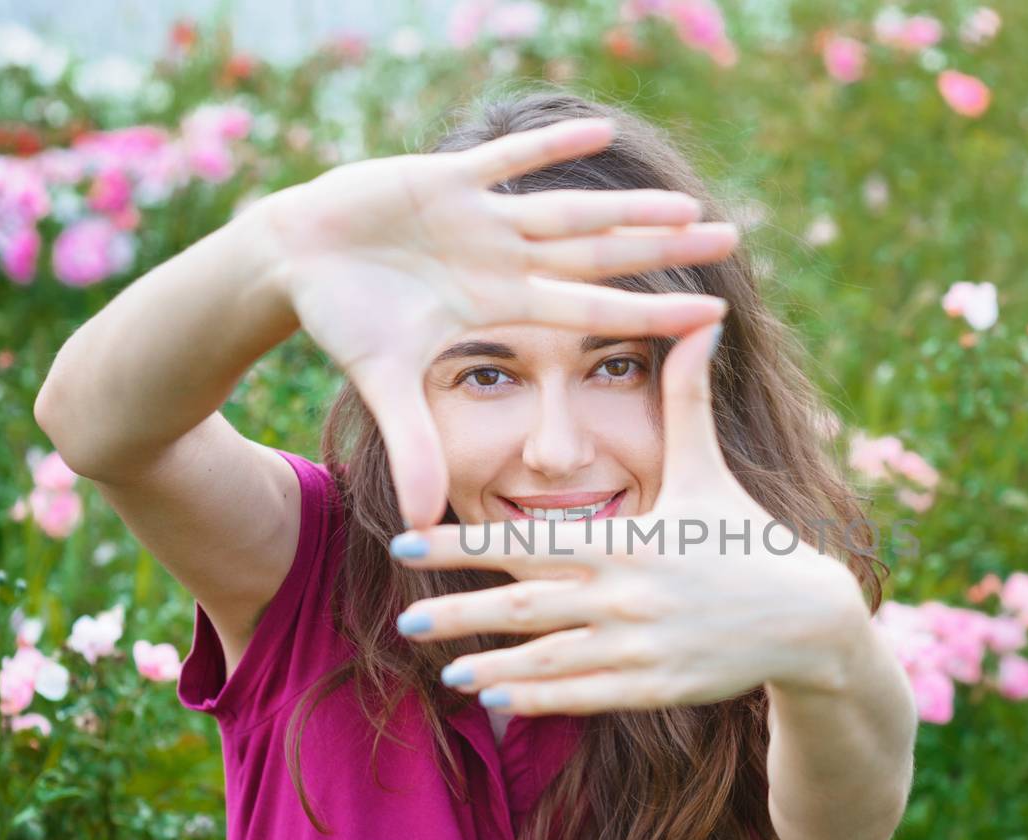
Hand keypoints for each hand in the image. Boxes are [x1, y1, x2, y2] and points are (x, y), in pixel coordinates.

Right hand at [260, 117, 737, 528]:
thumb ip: (413, 444)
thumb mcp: (383, 385)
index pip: (594, 312)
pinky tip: (599, 130)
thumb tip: (422, 520)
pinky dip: (547, 146)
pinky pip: (507, 159)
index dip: (651, 311)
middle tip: (733, 239)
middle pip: (602, 255)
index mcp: (504, 305)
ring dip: (627, 205)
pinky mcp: (445, 178)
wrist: (294, 261)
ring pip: (570, 209)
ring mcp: (482, 218)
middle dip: (665, 247)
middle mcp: (506, 260)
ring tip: (687, 200)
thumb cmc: (344, 319)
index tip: (714, 312)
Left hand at [388, 320, 871, 714]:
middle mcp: (627, 594)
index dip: (463, 545)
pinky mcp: (660, 687)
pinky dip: (539, 698)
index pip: (528, 541)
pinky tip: (498, 699)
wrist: (809, 618)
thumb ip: (690, 399)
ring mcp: (642, 646)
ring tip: (444, 672)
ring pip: (549, 658)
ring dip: (491, 664)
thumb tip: (703, 320)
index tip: (406, 543)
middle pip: (524, 606)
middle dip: (461, 612)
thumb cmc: (749, 537)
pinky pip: (585, 696)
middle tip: (404, 619)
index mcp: (629, 539)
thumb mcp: (711, 470)